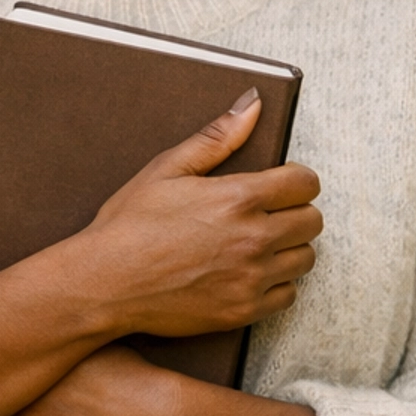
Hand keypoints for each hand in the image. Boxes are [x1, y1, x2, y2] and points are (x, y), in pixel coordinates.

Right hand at [70, 91, 321, 342]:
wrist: (104, 283)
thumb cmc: (129, 224)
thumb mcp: (167, 169)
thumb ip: (217, 137)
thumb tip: (253, 104)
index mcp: (238, 198)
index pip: (305, 183)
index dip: (297, 180)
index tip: (282, 184)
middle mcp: (253, 239)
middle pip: (312, 221)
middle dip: (295, 212)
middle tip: (269, 213)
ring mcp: (250, 278)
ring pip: (304, 258)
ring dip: (288, 248)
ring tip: (258, 244)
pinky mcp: (243, 310)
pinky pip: (287, 295)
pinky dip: (276, 284)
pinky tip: (249, 274)